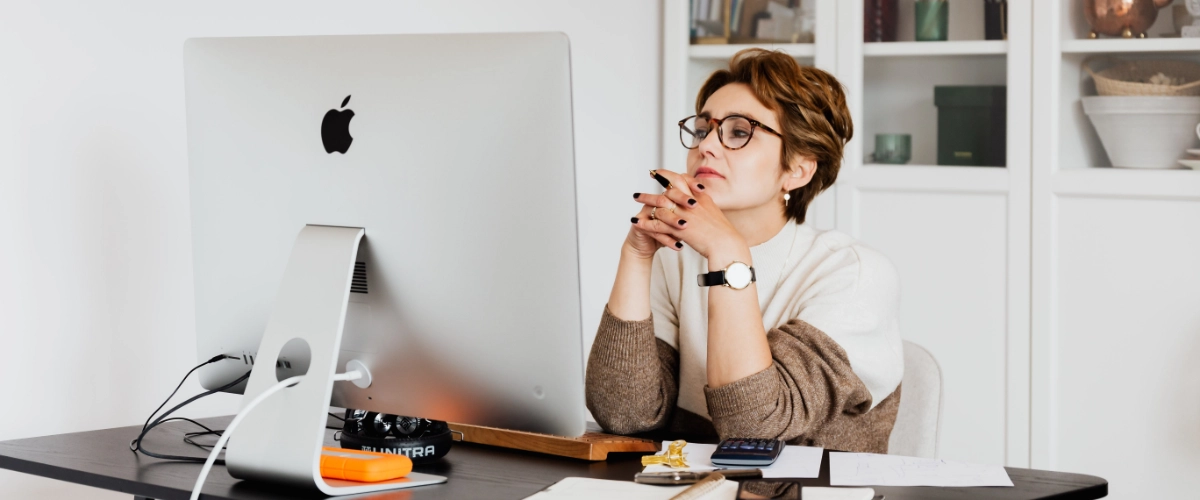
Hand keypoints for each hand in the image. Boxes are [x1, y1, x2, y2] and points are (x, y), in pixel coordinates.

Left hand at [629, 170, 743, 258]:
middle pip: (667, 189)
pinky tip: (636, 222)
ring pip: (659, 204)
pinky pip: (657, 224)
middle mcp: (691, 202)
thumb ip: (703, 202)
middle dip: (653, 186)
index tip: (657, 172)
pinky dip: (646, 222)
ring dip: (646, 201)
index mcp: (699, 197)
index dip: (667, 174)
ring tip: (635, 200)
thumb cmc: (722, 232)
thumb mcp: (713, 211)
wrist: (726, 244)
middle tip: (641, 189)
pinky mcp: (679, 228)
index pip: (681, 179)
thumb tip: (697, 196)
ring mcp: (684, 214)